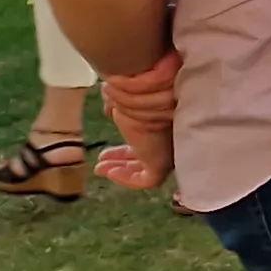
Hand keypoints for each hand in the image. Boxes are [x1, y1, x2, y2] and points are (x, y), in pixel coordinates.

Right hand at [94, 53, 179, 190]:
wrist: (149, 94)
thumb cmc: (137, 90)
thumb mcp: (127, 99)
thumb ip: (123, 106)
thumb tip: (112, 107)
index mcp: (166, 121)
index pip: (150, 136)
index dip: (129, 142)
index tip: (109, 146)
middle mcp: (170, 138)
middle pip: (147, 154)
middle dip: (123, 158)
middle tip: (102, 158)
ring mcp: (167, 153)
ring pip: (144, 169)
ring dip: (121, 169)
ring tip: (101, 167)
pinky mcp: (161, 165)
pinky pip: (144, 180)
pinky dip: (126, 179)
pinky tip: (108, 172)